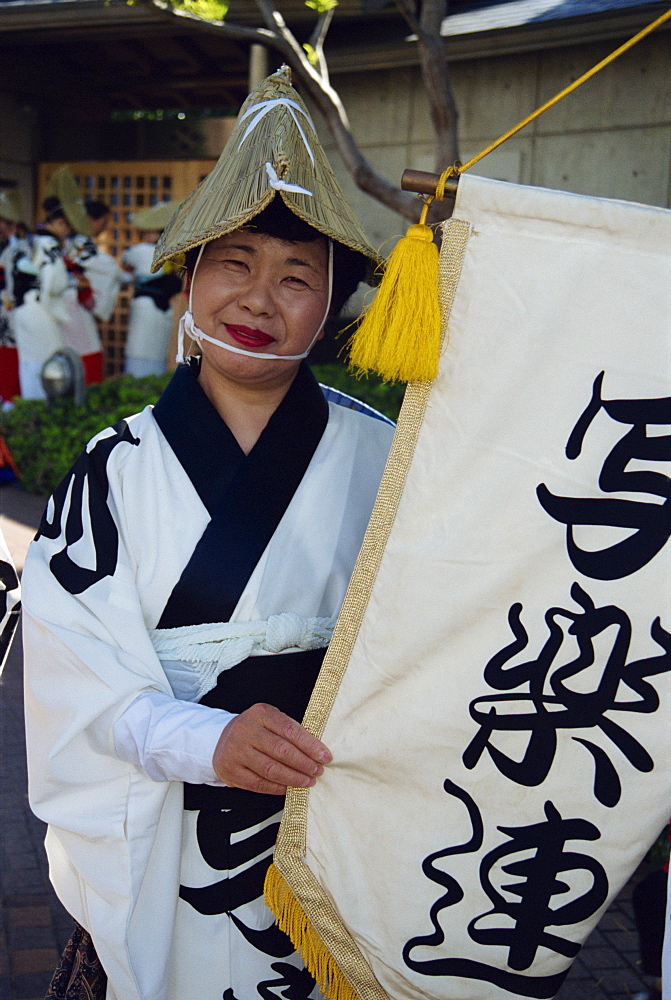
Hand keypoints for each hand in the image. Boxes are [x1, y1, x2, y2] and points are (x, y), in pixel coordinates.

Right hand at [213, 702, 331, 794]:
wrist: (221, 738)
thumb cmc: (254, 730)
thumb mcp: (270, 720)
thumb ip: (290, 731)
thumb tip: (316, 750)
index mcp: (260, 714)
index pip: (290, 730)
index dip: (310, 745)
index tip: (324, 756)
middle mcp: (246, 730)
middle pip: (281, 750)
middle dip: (304, 763)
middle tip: (318, 770)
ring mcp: (236, 751)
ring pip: (271, 769)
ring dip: (294, 778)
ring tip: (307, 780)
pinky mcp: (231, 770)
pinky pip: (259, 783)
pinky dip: (278, 788)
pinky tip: (289, 787)